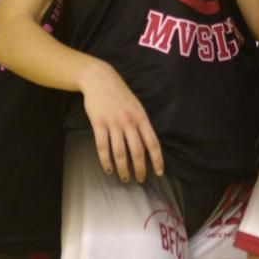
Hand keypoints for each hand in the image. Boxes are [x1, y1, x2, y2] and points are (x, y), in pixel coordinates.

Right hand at [79, 60, 163, 182]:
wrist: (100, 79)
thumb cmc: (120, 94)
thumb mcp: (137, 106)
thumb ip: (141, 123)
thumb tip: (148, 144)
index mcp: (141, 117)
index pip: (152, 143)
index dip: (157, 159)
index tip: (159, 173)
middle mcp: (129, 122)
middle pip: (137, 151)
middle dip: (140, 169)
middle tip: (140, 180)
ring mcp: (113, 123)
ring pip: (120, 152)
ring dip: (123, 169)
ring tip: (125, 178)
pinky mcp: (99, 124)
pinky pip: (103, 147)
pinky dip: (105, 161)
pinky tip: (108, 169)